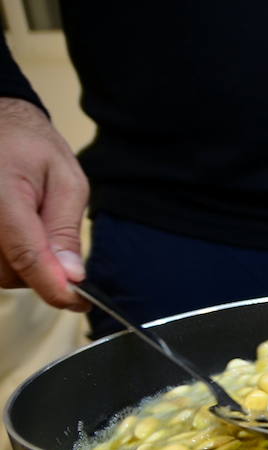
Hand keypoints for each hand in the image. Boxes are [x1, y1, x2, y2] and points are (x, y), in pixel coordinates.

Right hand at [0, 98, 88, 310]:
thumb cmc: (30, 148)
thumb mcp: (66, 181)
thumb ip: (65, 230)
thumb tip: (72, 276)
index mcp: (2, 196)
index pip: (26, 257)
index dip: (54, 287)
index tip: (79, 301)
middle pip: (11, 274)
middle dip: (42, 274)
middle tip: (59, 247)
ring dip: (23, 268)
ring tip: (33, 229)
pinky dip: (8, 260)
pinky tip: (16, 237)